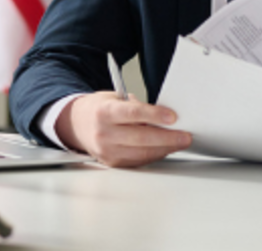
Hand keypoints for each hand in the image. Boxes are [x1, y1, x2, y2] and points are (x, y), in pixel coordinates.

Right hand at [56, 91, 191, 167]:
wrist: (76, 125)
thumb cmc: (99, 109)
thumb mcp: (114, 98)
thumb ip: (136, 107)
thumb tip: (164, 117)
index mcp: (104, 112)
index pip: (133, 113)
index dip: (155, 115)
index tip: (173, 117)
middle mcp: (104, 133)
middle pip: (141, 138)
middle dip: (168, 138)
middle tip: (185, 136)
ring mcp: (107, 150)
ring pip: (142, 153)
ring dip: (165, 148)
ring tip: (179, 142)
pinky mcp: (112, 163)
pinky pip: (139, 161)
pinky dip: (154, 155)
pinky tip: (164, 148)